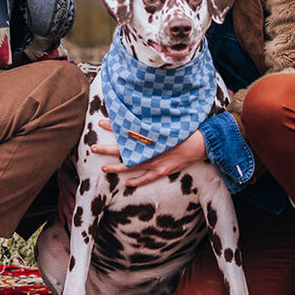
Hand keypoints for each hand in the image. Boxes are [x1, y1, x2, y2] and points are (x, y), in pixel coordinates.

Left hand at [91, 126, 207, 187]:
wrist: (200, 143)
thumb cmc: (184, 129)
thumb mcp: (166, 121)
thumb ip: (151, 119)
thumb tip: (139, 111)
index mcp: (149, 135)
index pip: (126, 130)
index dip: (113, 126)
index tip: (101, 122)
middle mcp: (149, 149)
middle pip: (123, 149)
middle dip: (107, 149)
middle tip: (93, 148)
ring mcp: (155, 162)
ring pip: (131, 166)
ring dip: (116, 167)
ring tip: (103, 168)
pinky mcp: (162, 171)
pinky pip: (146, 178)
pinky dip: (136, 181)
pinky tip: (127, 182)